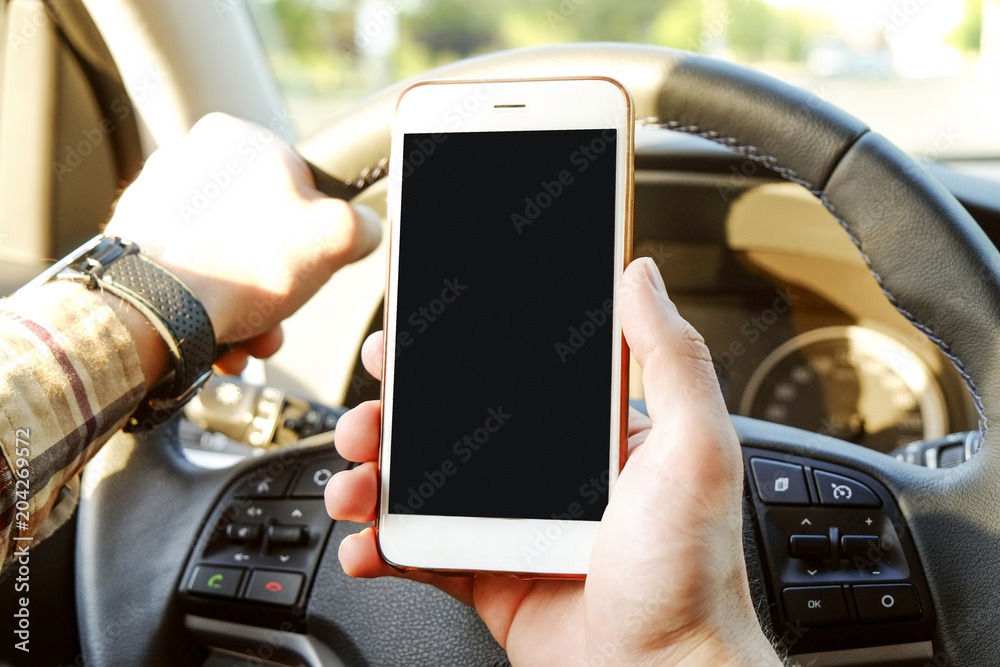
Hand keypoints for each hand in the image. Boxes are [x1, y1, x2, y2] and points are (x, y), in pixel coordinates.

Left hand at [105, 112, 380, 375]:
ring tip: (249, 334)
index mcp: (239, 138)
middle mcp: (190, 157)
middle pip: (262, 227)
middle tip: (281, 309)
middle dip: (278, 280)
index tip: (312, 264)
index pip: (301, 184)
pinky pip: (191, 272)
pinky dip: (210, 305)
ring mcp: (157, 197)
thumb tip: (362, 230)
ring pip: (227, 255)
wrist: (150, 310)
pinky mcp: (135, 238)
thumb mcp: (335, 238)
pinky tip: (219, 333)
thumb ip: (362, 225)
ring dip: (248, 302)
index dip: (315, 233)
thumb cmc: (237, 266)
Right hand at [325, 258, 779, 665]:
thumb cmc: (691, 574)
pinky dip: (379, 546)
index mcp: (589, 436)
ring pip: (421, 486)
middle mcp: (546, 475)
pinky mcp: (487, 576)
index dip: (453, 354)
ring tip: (355, 480)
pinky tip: (366, 543)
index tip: (409, 339)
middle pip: (450, 426)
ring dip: (374, 476)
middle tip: (370, 413)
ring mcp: (511, 526)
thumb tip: (641, 275)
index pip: (509, 375)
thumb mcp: (694, 449)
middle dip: (396, 413)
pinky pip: (417, 553)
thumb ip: (670, 358)